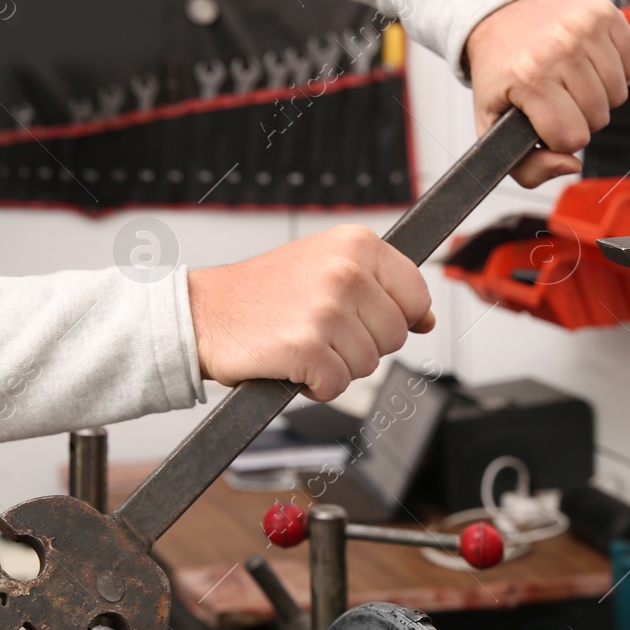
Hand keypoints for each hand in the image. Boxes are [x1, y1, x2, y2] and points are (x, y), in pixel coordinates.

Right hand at [188, 225, 434, 401]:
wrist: (202, 313)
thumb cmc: (262, 294)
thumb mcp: (325, 268)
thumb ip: (380, 289)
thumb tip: (426, 320)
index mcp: (355, 244)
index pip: (416, 294)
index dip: (398, 318)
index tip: (367, 321)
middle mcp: (344, 271)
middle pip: (394, 336)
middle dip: (362, 346)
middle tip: (321, 332)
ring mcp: (326, 309)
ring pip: (368, 365)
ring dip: (337, 367)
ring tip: (302, 344)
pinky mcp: (307, 347)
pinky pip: (337, 386)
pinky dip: (316, 386)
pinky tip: (292, 364)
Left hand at [465, 0, 629, 186]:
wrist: (501, 17)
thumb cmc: (500, 72)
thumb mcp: (493, 127)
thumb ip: (527, 167)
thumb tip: (571, 165)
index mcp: (529, 77)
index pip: (572, 137)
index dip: (560, 139)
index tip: (545, 122)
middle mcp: (559, 47)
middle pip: (598, 117)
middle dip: (579, 117)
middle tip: (556, 98)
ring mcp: (585, 27)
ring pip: (618, 94)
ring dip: (598, 96)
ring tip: (571, 81)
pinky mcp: (605, 13)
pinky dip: (615, 72)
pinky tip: (588, 64)